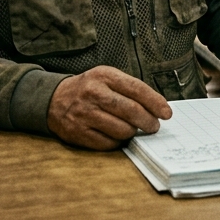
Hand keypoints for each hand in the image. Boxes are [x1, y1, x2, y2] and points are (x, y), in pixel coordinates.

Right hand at [46, 66, 172, 150]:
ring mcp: (84, 114)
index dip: (155, 102)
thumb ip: (130, 89)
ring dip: (132, 132)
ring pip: (122, 129)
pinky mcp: (78, 132)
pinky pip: (108, 143)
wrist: (53, 100)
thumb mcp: (107, 78)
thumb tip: (157, 108)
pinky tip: (116, 136)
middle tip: (153, 126)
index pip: (137, 89)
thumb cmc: (88, 89)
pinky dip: (117, 142)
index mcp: (104, 76)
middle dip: (148, 121)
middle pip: (131, 111)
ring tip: (132, 129)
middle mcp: (93, 93)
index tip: (166, 113)